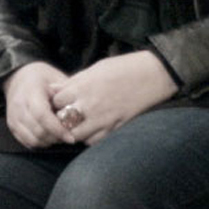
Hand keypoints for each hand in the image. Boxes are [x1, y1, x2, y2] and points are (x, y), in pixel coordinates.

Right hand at [2, 61, 72, 148]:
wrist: (18, 77)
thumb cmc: (42, 78)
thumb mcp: (57, 79)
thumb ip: (67, 94)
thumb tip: (80, 110)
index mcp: (30, 92)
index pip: (42, 115)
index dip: (57, 129)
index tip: (71, 137)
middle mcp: (18, 105)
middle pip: (37, 131)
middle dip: (56, 138)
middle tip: (69, 137)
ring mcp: (13, 116)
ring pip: (32, 139)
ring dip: (48, 142)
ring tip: (60, 137)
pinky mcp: (11, 125)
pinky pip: (26, 141)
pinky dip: (40, 143)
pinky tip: (49, 137)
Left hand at [49, 50, 175, 144]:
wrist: (155, 74)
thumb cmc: (124, 67)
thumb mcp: (94, 69)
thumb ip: (73, 82)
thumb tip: (52, 89)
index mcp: (82, 87)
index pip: (55, 101)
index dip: (55, 103)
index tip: (59, 102)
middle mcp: (90, 104)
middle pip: (62, 121)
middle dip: (59, 120)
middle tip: (62, 117)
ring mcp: (104, 118)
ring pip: (76, 135)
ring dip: (73, 131)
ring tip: (75, 125)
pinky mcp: (117, 126)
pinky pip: (95, 141)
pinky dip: (89, 138)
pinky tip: (91, 130)